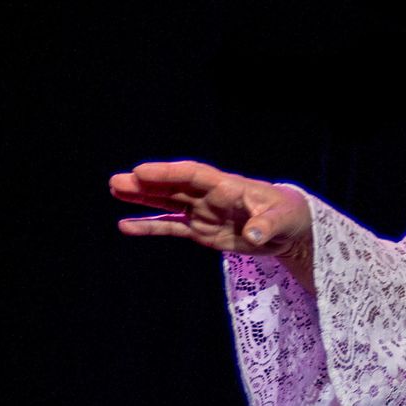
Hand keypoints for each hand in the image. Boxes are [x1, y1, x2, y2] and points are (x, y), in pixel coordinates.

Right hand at [109, 161, 310, 259]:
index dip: (169, 172)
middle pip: (175, 187)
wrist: (290, 230)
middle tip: (117, 181)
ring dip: (142, 198)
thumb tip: (255, 234)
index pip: (194, 174)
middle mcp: (211, 196)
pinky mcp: (201, 230)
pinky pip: (171, 226)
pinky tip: (126, 225)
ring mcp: (204, 212)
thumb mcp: (284, 219)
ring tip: (115, 190)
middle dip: (147, 184)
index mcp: (229, 186)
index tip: (142, 171)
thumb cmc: (289, 215)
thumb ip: (268, 225)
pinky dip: (150, 225)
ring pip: (168, 202)